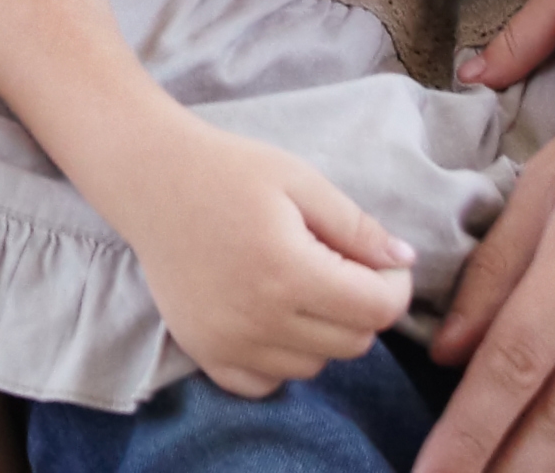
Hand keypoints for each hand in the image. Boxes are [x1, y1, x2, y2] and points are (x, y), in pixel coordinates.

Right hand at [100, 114, 417, 397]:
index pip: (377, 310)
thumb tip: (404, 260)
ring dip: (323, 333)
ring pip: (313, 366)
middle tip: (339, 266)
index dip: (394, 285)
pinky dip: (279, 360)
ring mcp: (228, 341)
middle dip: (362, 307)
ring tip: (300, 285)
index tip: (381, 261)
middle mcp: (259, 318)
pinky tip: (271, 316)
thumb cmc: (229, 171)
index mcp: (288, 270)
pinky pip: (265, 383)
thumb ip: (356, 226)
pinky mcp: (204, 351)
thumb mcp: (300, 180)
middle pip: (353, 343)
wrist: (151, 180)